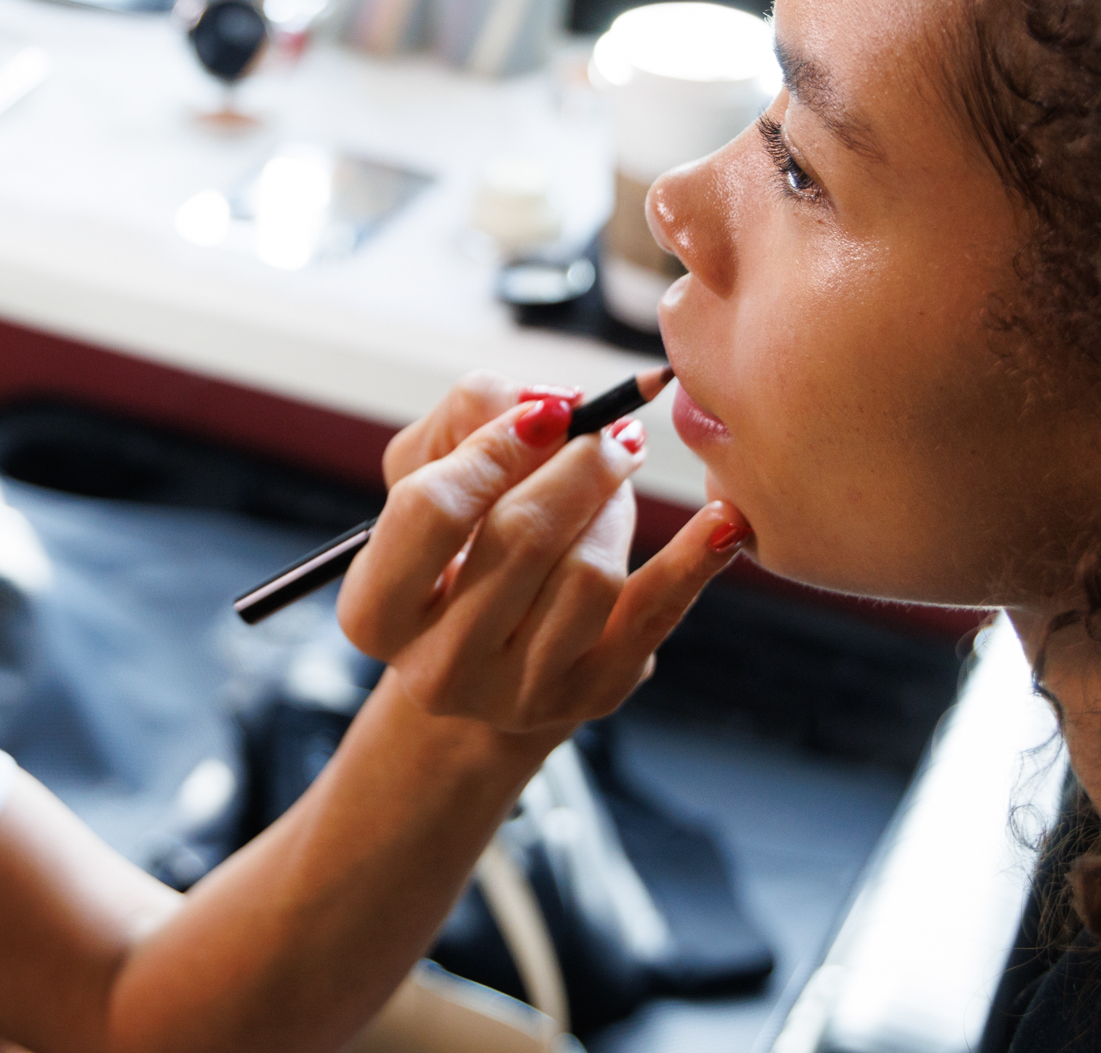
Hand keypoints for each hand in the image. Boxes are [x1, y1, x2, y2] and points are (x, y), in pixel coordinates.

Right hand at [339, 372, 745, 738]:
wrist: (486, 657)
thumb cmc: (454, 545)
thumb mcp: (427, 476)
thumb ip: (465, 418)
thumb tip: (543, 404)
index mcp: (377, 610)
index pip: (433, 510)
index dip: (493, 448)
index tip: (542, 414)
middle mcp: (439, 666)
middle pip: (520, 538)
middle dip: (575, 466)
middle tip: (606, 430)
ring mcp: (517, 693)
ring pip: (589, 573)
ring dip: (614, 504)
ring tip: (613, 475)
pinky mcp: (591, 696)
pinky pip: (653, 616)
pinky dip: (692, 562)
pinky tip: (723, 521)